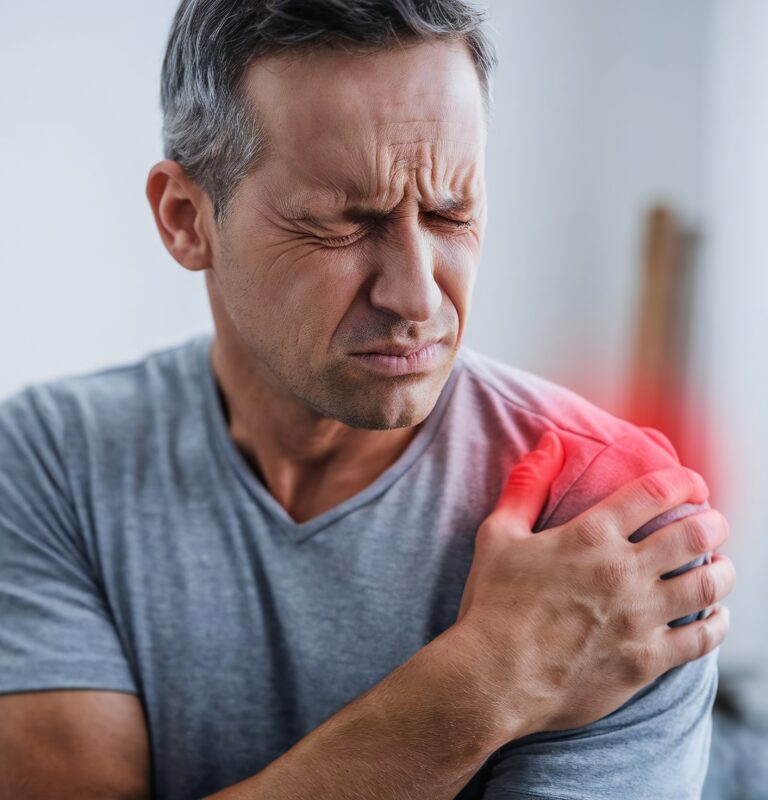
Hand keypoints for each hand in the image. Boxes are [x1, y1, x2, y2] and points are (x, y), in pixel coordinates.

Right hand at [454, 430, 734, 736]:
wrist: (494, 676)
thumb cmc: (493, 603)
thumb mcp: (498, 535)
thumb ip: (526, 485)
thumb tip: (550, 442)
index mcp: (591, 535)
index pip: (656, 493)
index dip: (684, 481)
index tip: (692, 484)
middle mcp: (623, 571)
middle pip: (694, 534)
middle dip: (714, 522)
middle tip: (714, 522)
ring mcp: (639, 617)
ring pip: (708, 585)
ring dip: (724, 569)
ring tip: (722, 566)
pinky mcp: (646, 660)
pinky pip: (701, 639)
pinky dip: (717, 624)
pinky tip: (715, 617)